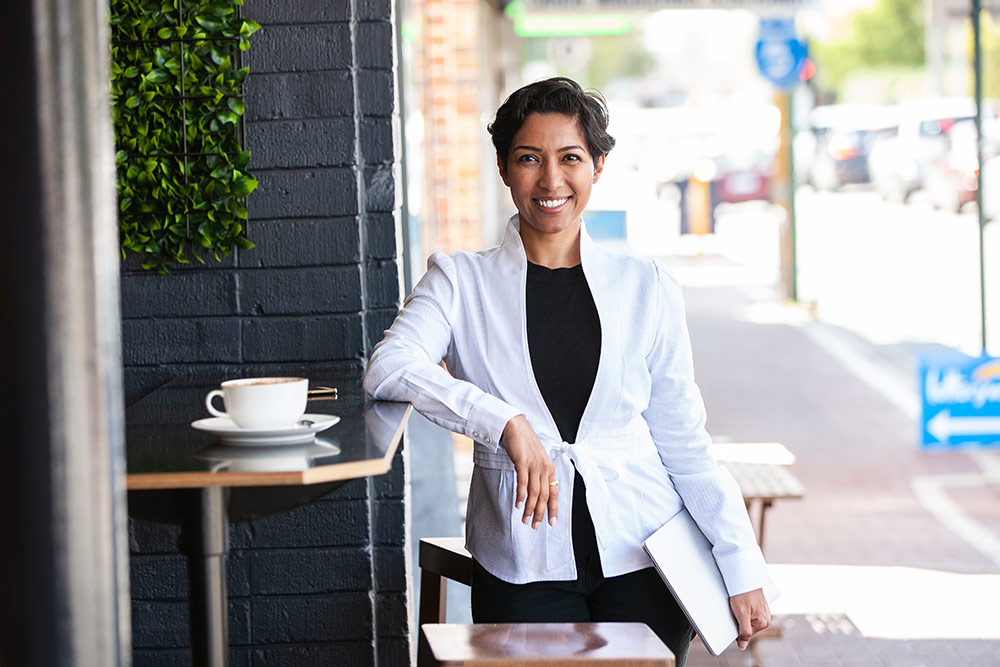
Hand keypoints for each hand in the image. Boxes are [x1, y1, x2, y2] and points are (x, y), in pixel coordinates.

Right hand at [501, 415, 557, 529]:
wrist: (515, 426)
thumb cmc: (524, 444)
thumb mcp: (536, 460)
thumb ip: (538, 474)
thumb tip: (537, 492)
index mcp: (550, 468)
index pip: (554, 493)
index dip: (553, 509)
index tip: (551, 522)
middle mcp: (544, 468)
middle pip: (544, 496)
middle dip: (540, 513)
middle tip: (535, 526)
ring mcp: (534, 465)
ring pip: (534, 492)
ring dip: (530, 508)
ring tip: (525, 519)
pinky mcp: (523, 462)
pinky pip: (523, 482)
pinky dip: (521, 496)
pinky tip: (519, 505)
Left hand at [730, 588, 770, 649]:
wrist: (745, 575)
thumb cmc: (742, 593)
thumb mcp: (741, 613)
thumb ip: (744, 631)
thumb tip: (742, 646)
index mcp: (763, 623)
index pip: (745, 635)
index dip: (736, 629)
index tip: (731, 621)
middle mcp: (766, 619)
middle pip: (747, 627)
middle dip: (739, 622)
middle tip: (733, 611)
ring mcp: (764, 612)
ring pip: (748, 620)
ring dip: (740, 615)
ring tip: (736, 605)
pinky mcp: (760, 606)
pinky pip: (750, 613)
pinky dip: (743, 610)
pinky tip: (739, 603)